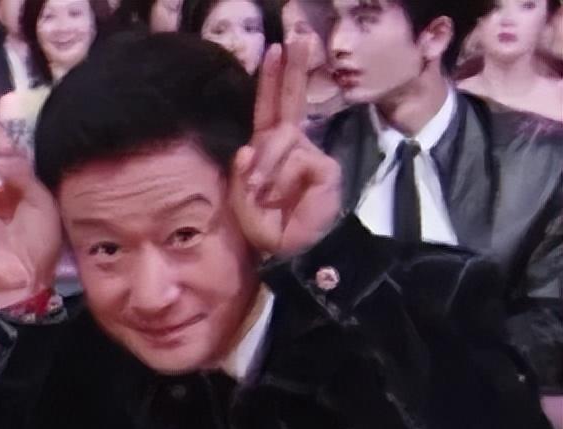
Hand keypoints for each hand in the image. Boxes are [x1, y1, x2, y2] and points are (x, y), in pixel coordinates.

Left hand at [230, 41, 341, 256]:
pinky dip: (280, 177)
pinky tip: (278, 194)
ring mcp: (309, 156)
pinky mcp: (324, 168)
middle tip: (297, 37)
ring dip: (265, 165)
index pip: (270, 110)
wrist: (292, 255)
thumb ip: (240, 175)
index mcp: (269, 151)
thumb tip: (246, 149)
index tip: (275, 50)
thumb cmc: (267, 230)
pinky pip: (296, 159)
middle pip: (290, 102)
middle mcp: (291, 147)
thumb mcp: (241, 202)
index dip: (272, 81)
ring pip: (280, 138)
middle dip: (292, 70)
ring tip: (259, 192)